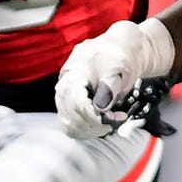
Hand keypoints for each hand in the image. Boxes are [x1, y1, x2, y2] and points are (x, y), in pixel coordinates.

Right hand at [55, 19, 173, 139]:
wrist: (113, 52)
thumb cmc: (115, 57)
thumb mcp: (118, 67)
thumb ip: (109, 87)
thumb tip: (100, 108)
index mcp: (74, 74)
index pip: (77, 103)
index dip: (94, 116)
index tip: (113, 118)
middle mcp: (63, 86)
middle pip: (71, 116)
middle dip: (96, 124)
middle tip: (116, 120)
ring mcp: (63, 96)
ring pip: (69, 124)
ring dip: (91, 129)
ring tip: (110, 122)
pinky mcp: (66, 105)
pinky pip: (70, 125)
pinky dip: (86, 130)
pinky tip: (100, 125)